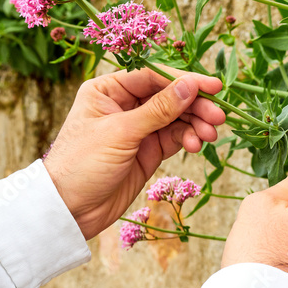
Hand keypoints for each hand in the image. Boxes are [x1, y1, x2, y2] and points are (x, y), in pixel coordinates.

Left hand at [44, 66, 224, 240]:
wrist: (70, 210)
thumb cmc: (83, 163)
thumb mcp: (121, 132)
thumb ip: (159, 109)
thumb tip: (191, 85)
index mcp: (108, 89)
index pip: (153, 76)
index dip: (184, 80)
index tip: (212, 87)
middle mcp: (124, 104)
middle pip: (168, 96)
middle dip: (195, 105)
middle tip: (218, 116)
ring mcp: (138, 127)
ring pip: (175, 117)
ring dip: (195, 123)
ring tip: (210, 135)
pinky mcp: (147, 149)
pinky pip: (174, 137)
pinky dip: (188, 138)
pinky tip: (196, 145)